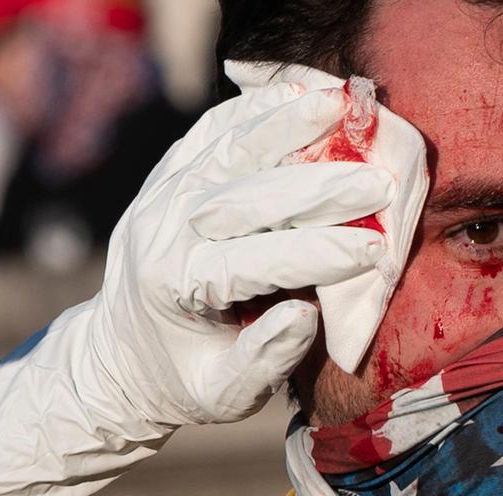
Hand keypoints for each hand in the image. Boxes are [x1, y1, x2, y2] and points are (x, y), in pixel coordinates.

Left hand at [0, 78, 409, 495]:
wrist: (120, 351)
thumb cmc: (187, 379)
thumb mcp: (224, 396)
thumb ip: (264, 359)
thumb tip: (307, 312)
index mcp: (179, 287)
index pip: (258, 262)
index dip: (321, 255)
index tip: (377, 252)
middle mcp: (164, 230)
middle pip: (250, 194)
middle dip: (322, 187)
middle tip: (382, 183)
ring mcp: (162, 193)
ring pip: (231, 145)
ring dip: (291, 122)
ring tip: (344, 103)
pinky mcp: (170, 173)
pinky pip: (214, 129)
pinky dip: (259, 108)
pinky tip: (302, 93)